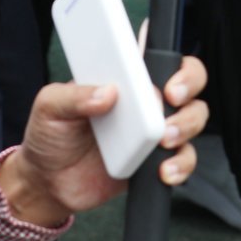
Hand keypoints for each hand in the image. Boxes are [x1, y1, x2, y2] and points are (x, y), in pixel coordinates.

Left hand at [0, 59, 208, 227]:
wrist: (47, 183)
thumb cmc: (52, 135)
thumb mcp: (49, 107)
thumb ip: (73, 95)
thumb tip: (107, 93)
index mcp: (128, 79)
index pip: (164, 57)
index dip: (176, 63)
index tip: (166, 80)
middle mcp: (148, 100)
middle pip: (191, 81)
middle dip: (189, 86)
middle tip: (172, 100)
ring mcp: (155, 130)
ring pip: (194, 117)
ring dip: (186, 125)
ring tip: (164, 139)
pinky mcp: (156, 160)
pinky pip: (184, 159)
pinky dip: (181, 164)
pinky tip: (163, 170)